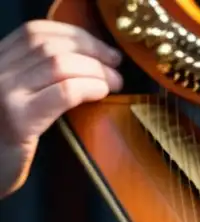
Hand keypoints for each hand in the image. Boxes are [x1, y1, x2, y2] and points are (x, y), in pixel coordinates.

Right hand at [0, 21, 122, 197]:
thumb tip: (88, 61)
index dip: (76, 35)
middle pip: (51, 45)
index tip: (104, 49)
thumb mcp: (17, 99)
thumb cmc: (6, 140)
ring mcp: (5, 93)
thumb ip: (37, 77)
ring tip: (115, 83)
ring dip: (97, 70)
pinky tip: (102, 93)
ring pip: (59, 64)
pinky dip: (90, 87)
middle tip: (116, 66)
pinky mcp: (19, 120)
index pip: (36, 31)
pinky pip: (64, 93)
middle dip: (92, 51)